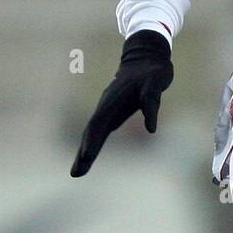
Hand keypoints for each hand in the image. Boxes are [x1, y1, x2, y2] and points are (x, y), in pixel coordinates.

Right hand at [70, 30, 173, 176]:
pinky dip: (92, 145)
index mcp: (113, 100)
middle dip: (84, 152)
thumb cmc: (153, 71)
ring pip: (93, 133)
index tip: (86, 156)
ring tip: (77, 172)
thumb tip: (151, 129)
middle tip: (75, 174)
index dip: (93, 140)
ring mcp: (107, 110)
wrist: (146, 58)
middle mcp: (106, 106)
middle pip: (91, 132)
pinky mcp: (112, 113)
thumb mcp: (156, 83)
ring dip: (85, 152)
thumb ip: (152, 103)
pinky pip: (99, 131)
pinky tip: (87, 157)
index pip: (100, 123)